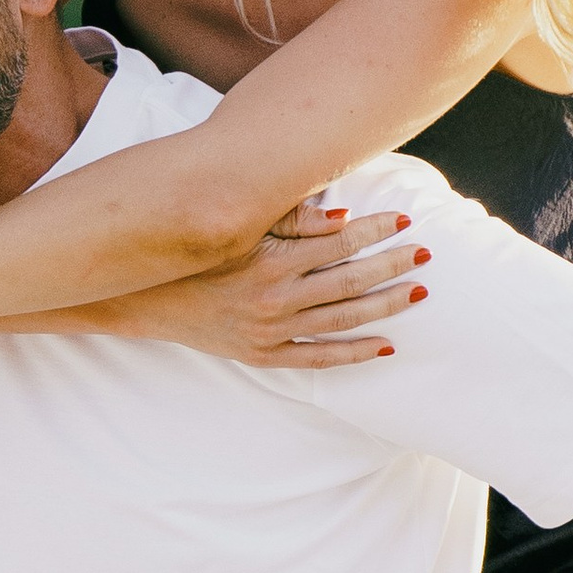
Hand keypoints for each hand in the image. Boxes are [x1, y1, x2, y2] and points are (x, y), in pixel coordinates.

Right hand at [121, 201, 427, 367]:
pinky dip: (354, 353)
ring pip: (343, 320)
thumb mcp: (238, 225)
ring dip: (385, 306)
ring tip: (417, 292)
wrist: (148, 296)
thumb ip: (290, 217)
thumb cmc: (197, 251)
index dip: (376, 228)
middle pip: (351, 282)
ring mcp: (270, 332)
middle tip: (424, 253)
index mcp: (271, 261)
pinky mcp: (263, 355)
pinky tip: (386, 344)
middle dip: (392, 266)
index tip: (404, 217)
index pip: (341, 242)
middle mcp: (275, 300)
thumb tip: (344, 214)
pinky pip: (319, 358)